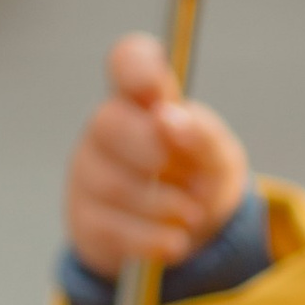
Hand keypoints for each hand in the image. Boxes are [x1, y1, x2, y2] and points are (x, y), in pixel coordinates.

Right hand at [64, 34, 250, 277]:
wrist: (189, 238)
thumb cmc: (199, 179)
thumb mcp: (219, 159)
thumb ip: (202, 135)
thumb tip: (170, 119)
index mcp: (146, 100)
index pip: (128, 62)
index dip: (135, 67)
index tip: (155, 88)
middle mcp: (110, 128)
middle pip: (107, 121)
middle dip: (149, 149)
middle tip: (180, 170)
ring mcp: (90, 171)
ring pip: (109, 182)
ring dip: (158, 203)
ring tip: (192, 217)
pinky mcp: (85, 217)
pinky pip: (107, 226)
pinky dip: (148, 238)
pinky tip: (174, 243)